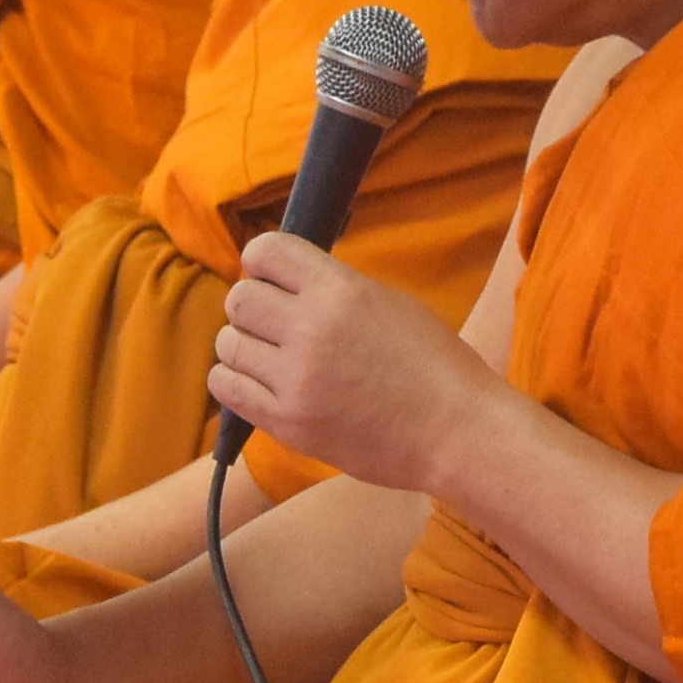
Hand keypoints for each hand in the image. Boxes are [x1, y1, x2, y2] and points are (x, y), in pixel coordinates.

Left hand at [208, 236, 500, 496]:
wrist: (456, 432)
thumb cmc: (435, 366)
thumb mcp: (389, 303)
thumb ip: (335, 289)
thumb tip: (287, 283)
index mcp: (341, 290)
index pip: (266, 251)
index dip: (262, 261)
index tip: (271, 276)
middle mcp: (311, 329)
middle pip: (240, 298)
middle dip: (252, 306)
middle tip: (272, 323)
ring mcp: (295, 379)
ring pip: (228, 343)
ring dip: (242, 345)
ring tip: (268, 356)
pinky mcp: (287, 422)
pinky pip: (227, 388)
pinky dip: (234, 380)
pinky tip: (257, 381)